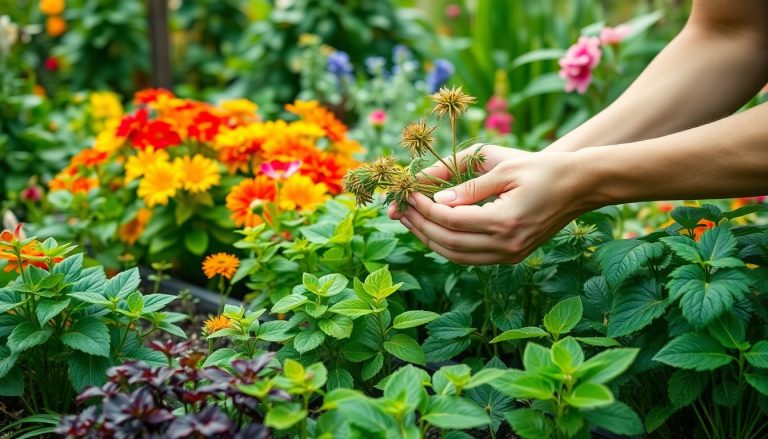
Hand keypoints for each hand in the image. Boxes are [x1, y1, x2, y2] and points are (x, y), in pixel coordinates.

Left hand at [389, 146, 593, 264]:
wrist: (580, 186)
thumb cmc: (542, 168)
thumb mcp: (503, 167)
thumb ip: (468, 185)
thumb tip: (436, 198)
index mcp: (505, 220)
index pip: (450, 220)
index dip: (424, 207)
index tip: (407, 193)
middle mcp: (507, 244)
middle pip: (448, 242)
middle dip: (419, 225)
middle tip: (399, 209)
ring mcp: (510, 254)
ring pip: (457, 256)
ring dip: (429, 239)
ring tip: (409, 220)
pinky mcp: (512, 256)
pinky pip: (470, 257)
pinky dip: (448, 246)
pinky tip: (433, 230)